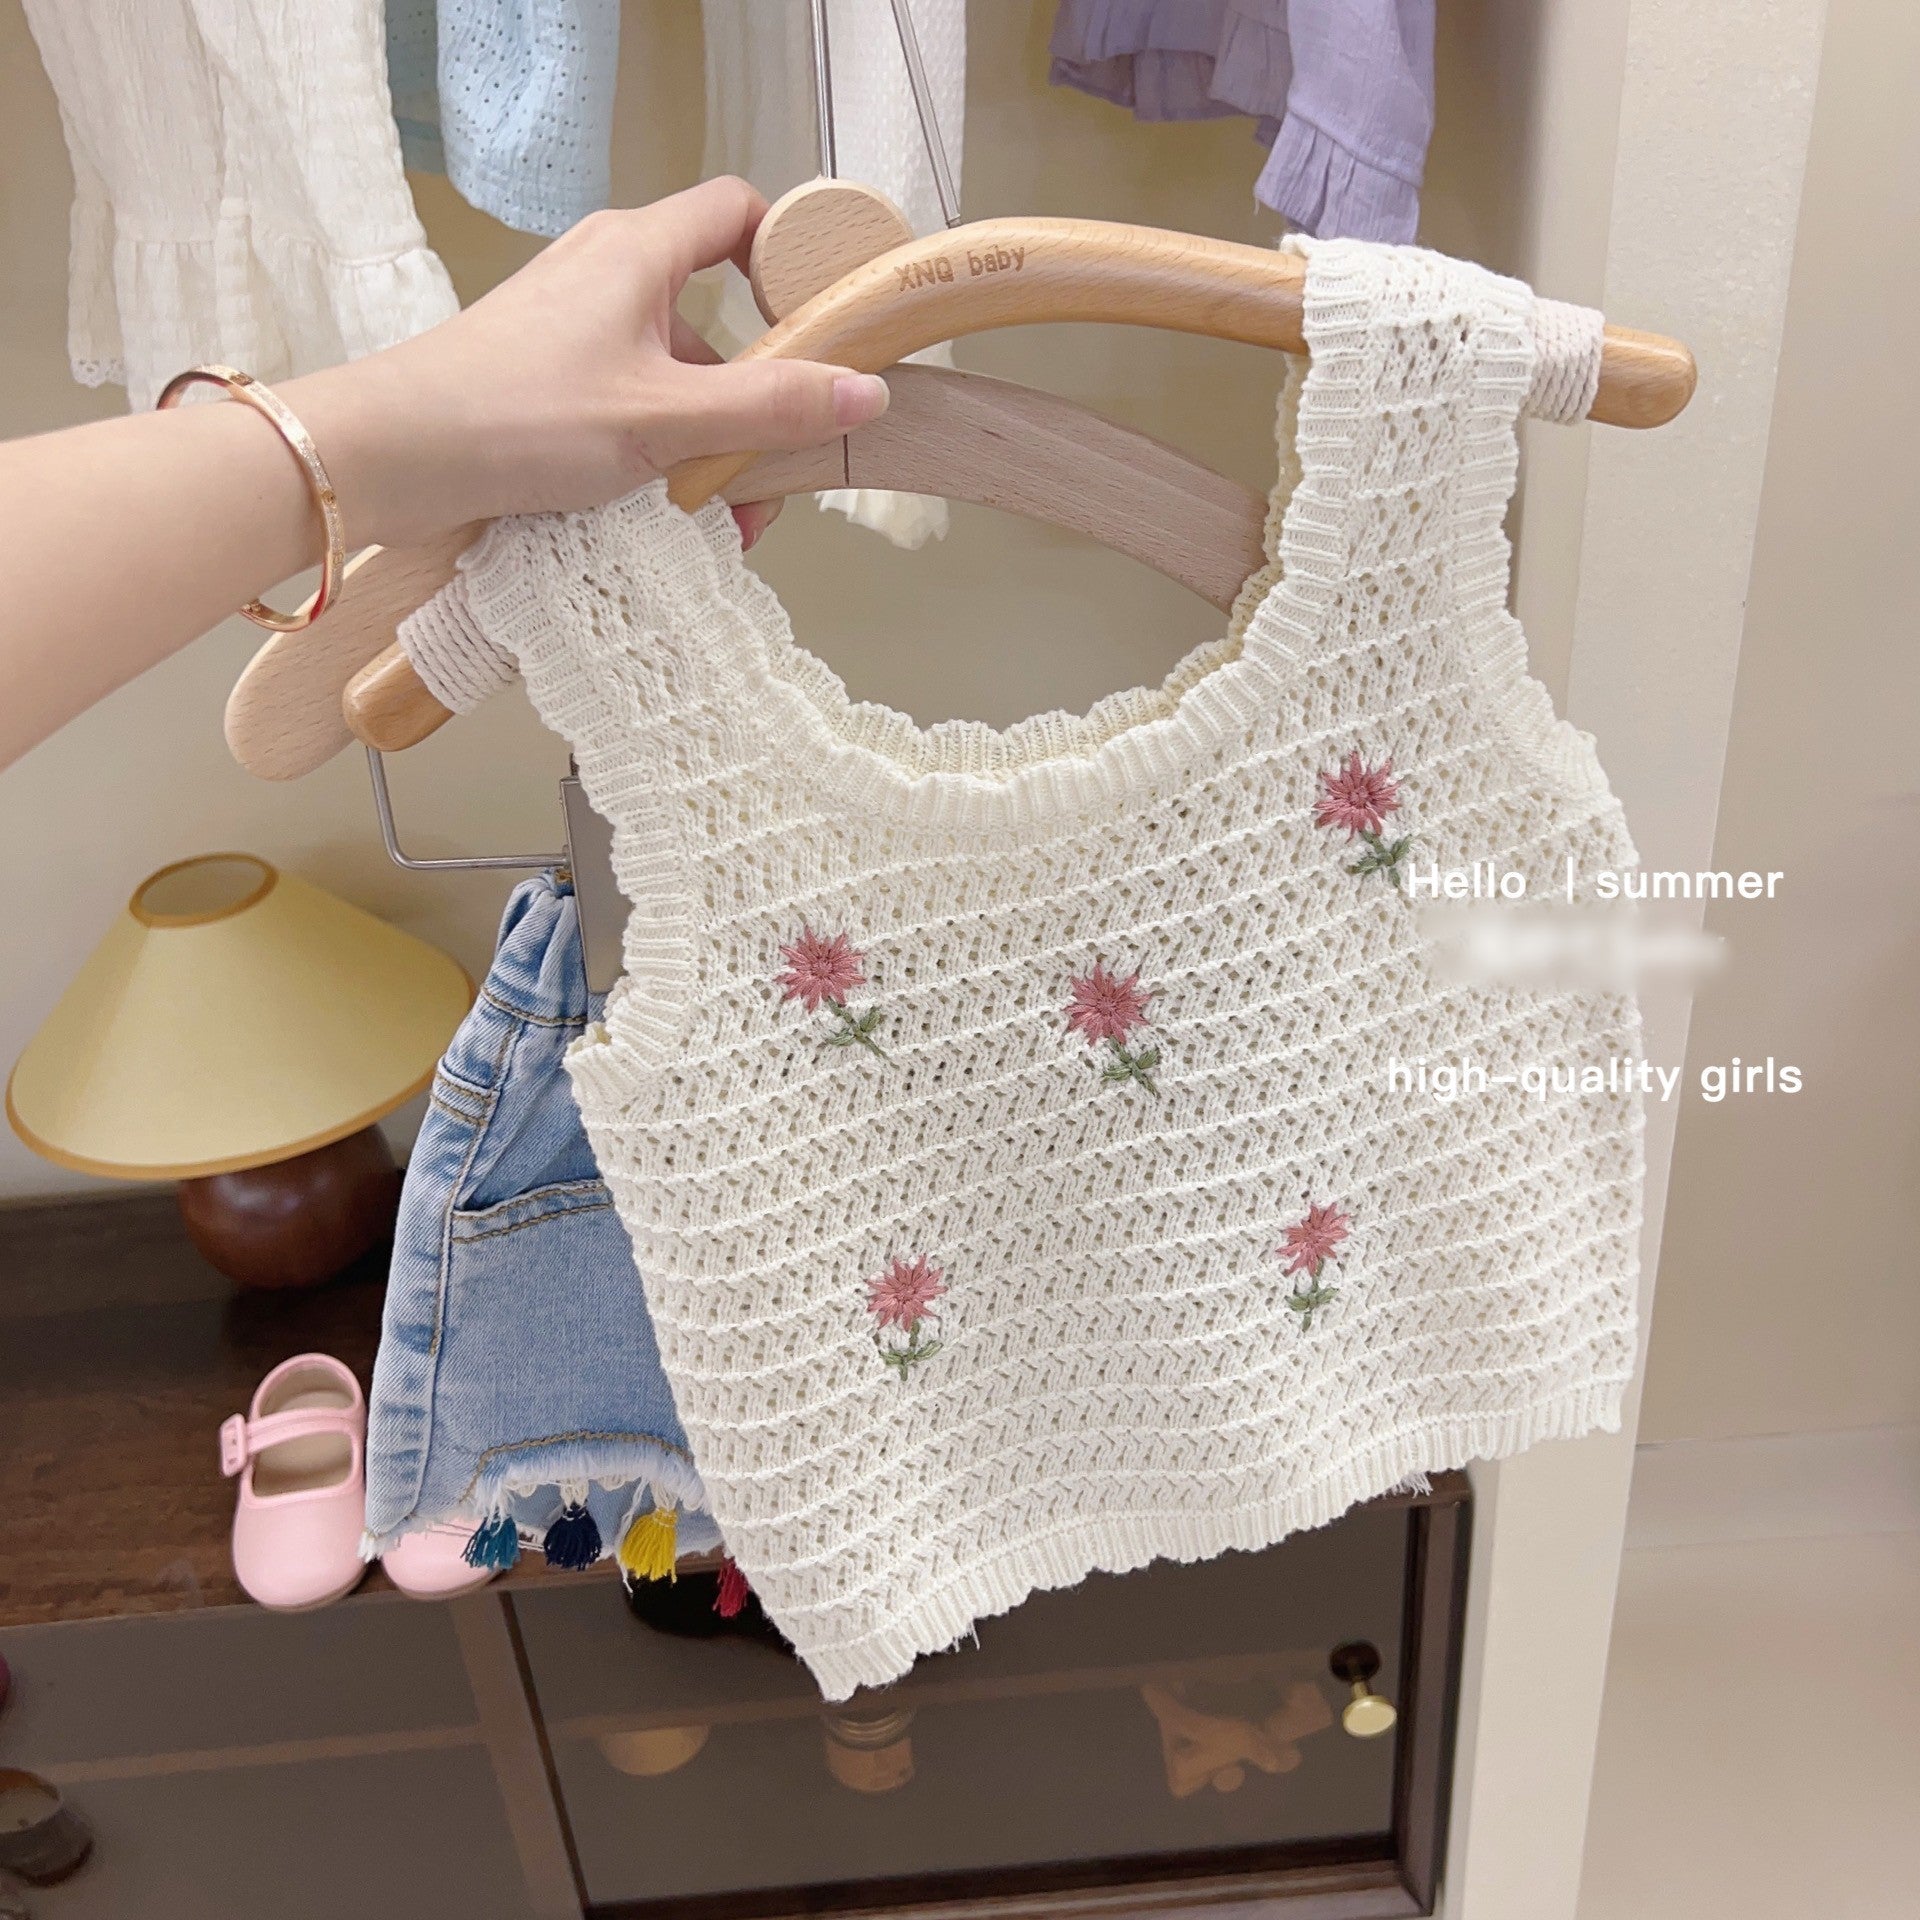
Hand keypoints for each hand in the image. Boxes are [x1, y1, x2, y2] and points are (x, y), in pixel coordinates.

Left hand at [280, 176, 890, 551]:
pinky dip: (659, 454)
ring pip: (674, 375)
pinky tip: (666, 519)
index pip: (737, 211)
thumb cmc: (520, 418)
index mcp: (639, 250)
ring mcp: (573, 327)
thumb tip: (867, 390)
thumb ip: (770, 407)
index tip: (817, 330)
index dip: (786, 258)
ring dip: (709, 444)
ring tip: (720, 522)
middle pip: (715, 316)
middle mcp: (607, 273)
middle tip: (773, 466)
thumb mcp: (665, 419)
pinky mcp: (547, 378)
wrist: (392, 457)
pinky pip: (630, 404)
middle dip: (755, 397)